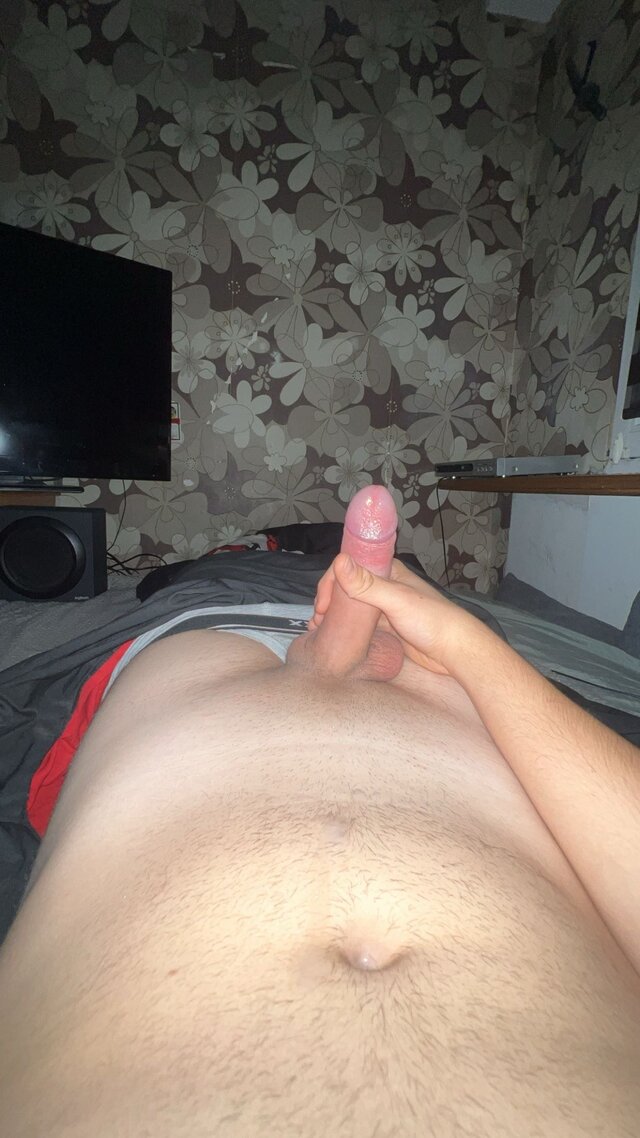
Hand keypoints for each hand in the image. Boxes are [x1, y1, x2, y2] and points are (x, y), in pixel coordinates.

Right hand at [309, 555, 472, 676]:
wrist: (454, 650)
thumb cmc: (430, 620)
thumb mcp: (396, 600)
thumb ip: (367, 584)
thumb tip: (339, 562)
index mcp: (387, 571)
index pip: (349, 569)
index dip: (331, 584)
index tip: (321, 607)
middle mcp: (384, 586)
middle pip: (348, 588)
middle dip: (329, 602)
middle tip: (316, 622)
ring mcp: (385, 607)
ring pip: (352, 607)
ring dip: (334, 616)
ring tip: (319, 632)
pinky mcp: (387, 627)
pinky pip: (360, 624)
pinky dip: (345, 629)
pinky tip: (335, 638)